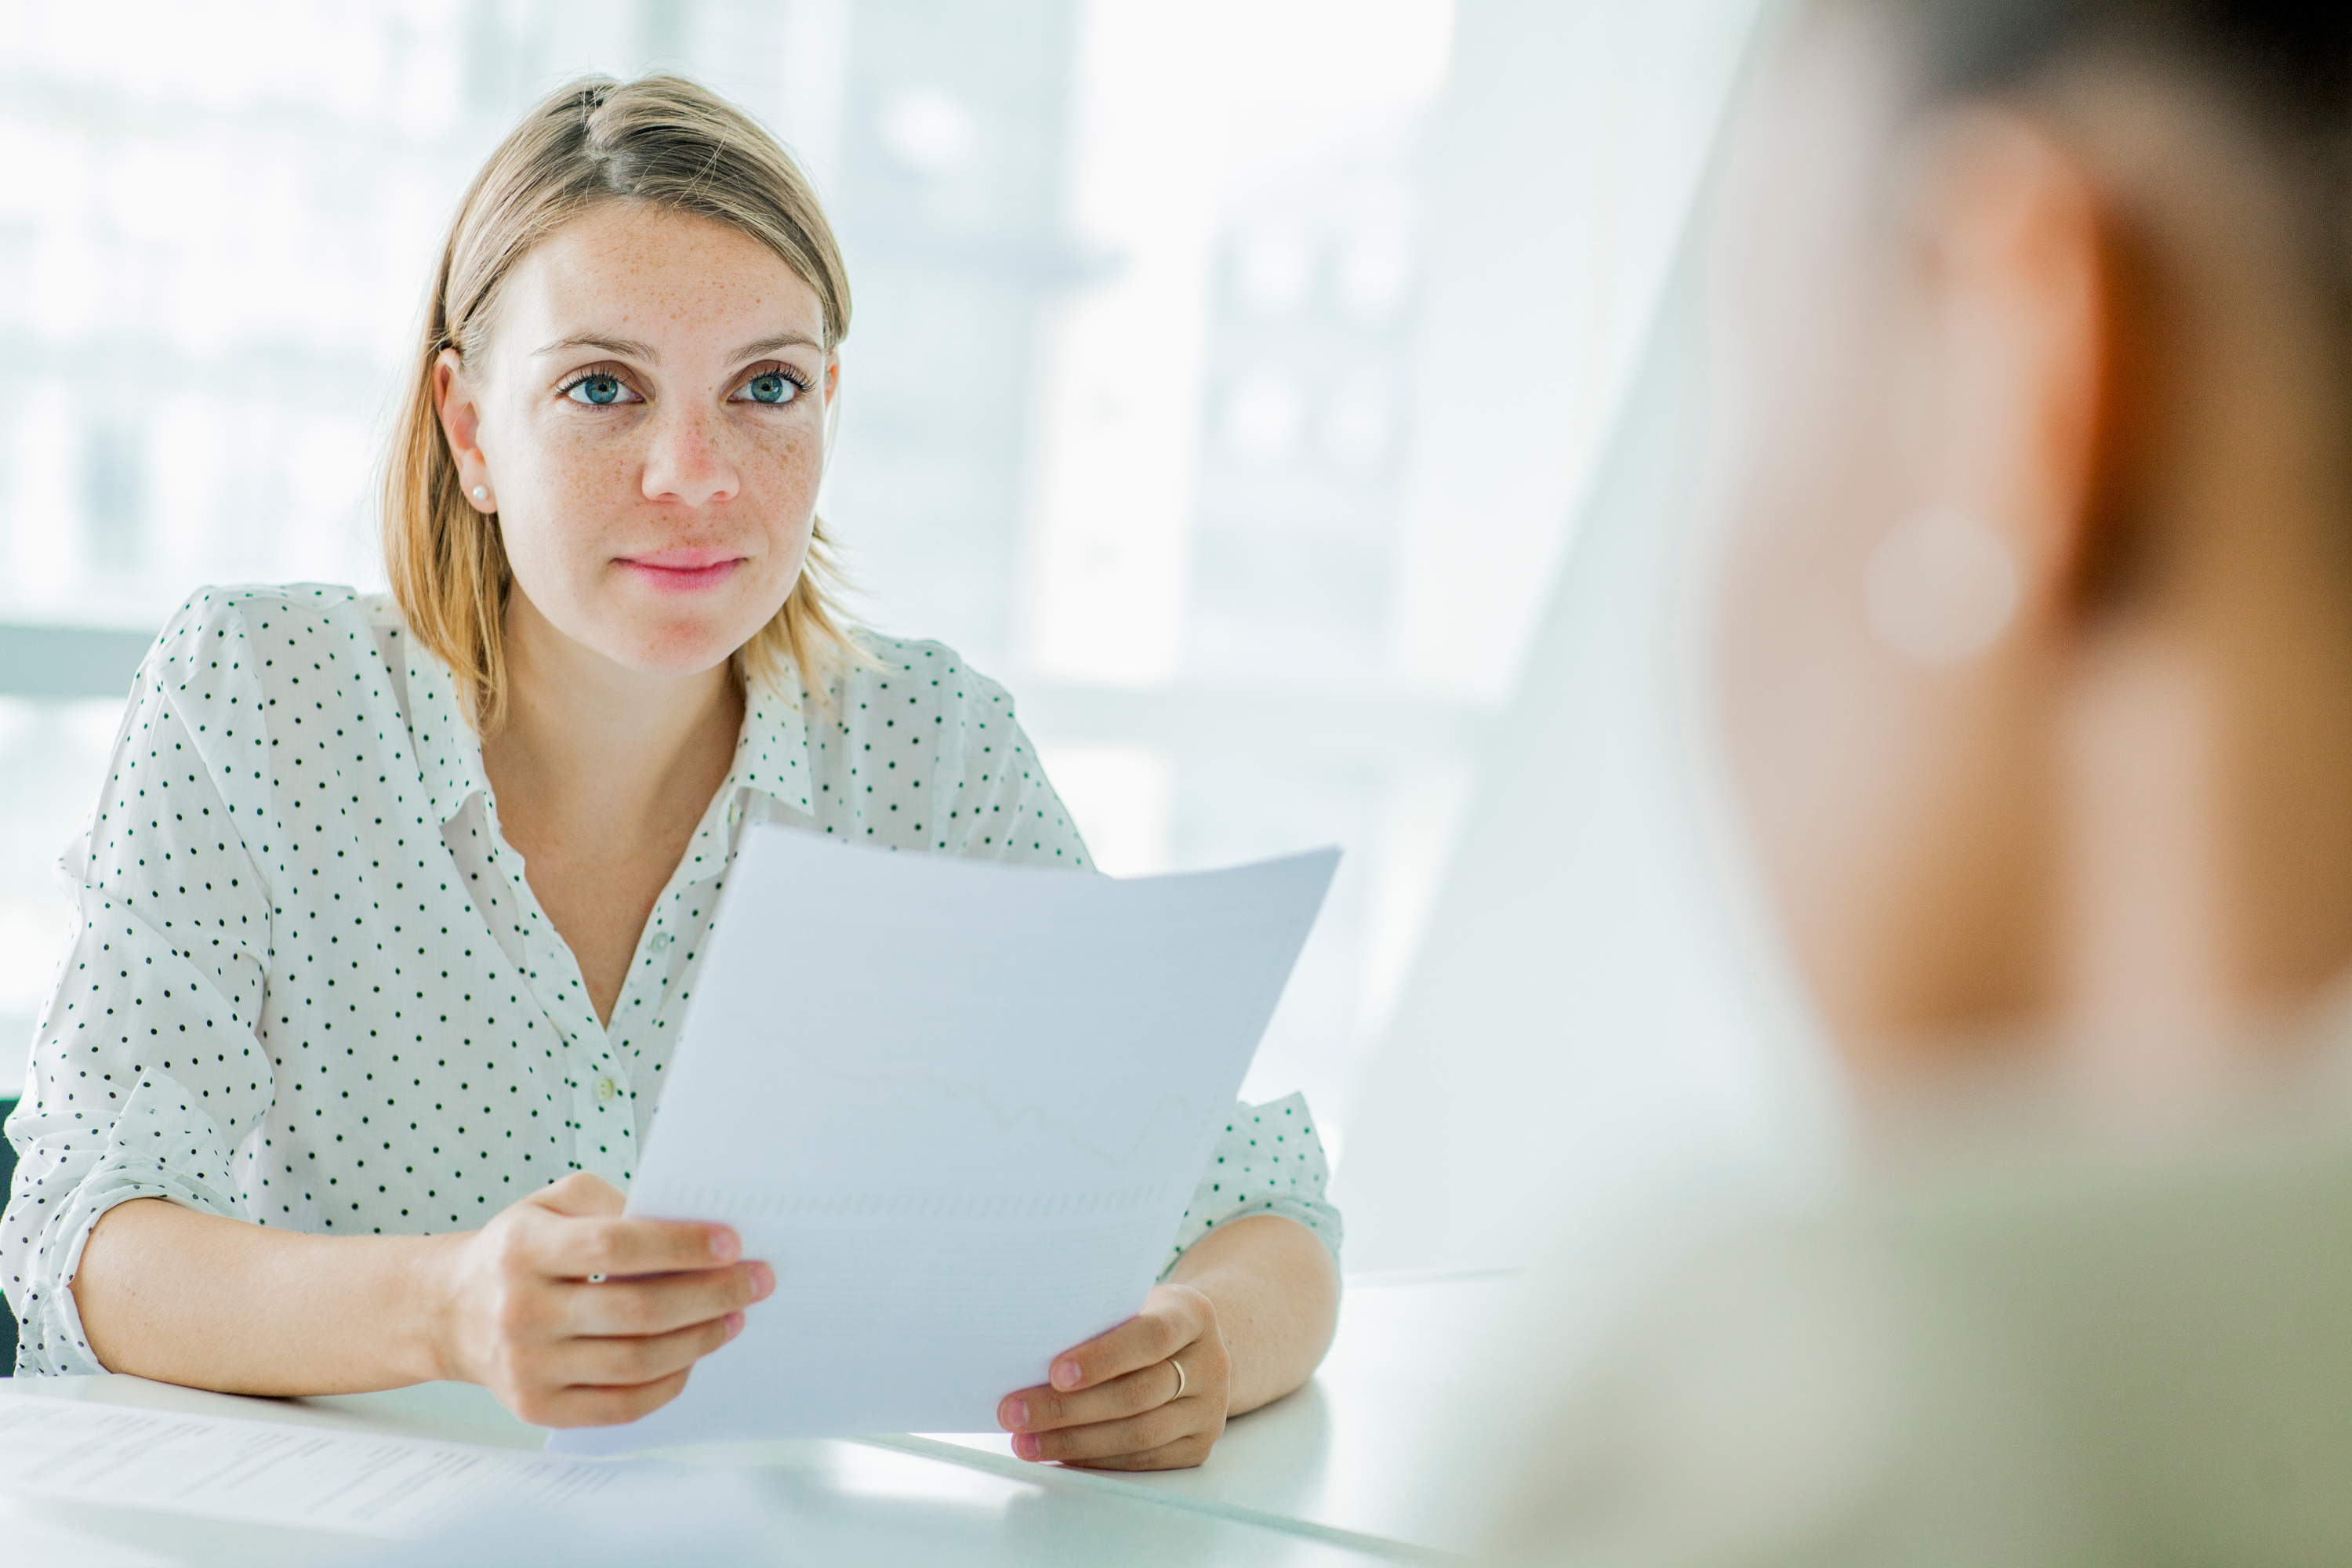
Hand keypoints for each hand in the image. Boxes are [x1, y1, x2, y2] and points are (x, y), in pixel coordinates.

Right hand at [424, 1171, 771, 1426]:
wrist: (453, 1311)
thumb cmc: (520, 1248)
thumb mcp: (552, 1202)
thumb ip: (613, 1205)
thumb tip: (686, 1227)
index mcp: (525, 1249)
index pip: (615, 1247)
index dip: (680, 1245)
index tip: (733, 1243)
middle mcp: (521, 1311)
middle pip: (636, 1312)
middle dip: (710, 1296)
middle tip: (757, 1281)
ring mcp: (527, 1367)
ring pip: (635, 1363)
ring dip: (699, 1340)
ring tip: (734, 1317)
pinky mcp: (538, 1407)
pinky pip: (620, 1406)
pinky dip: (668, 1383)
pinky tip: (693, 1356)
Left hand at [996, 1283, 1231, 1469]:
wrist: (1196, 1347)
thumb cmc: (1145, 1320)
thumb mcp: (1133, 1302)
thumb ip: (1098, 1320)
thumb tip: (1026, 1351)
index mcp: (1193, 1315)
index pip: (1151, 1337)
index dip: (1103, 1357)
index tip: (1054, 1372)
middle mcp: (1211, 1363)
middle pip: (1137, 1394)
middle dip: (1068, 1408)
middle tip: (1016, 1412)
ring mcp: (1209, 1409)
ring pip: (1138, 1434)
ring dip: (1074, 1442)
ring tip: (1026, 1440)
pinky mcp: (1198, 1446)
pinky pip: (1142, 1460)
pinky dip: (1095, 1459)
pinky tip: (1058, 1454)